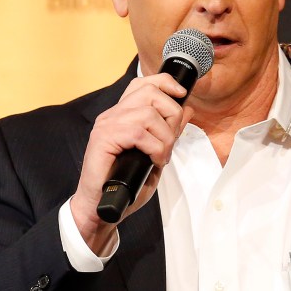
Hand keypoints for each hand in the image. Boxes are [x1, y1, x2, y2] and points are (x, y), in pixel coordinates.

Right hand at [70, 74, 193, 253]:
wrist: (103, 207)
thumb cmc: (126, 184)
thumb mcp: (155, 154)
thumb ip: (168, 132)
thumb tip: (187, 110)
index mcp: (123, 115)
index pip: (143, 83)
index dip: (165, 83)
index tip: (181, 95)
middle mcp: (112, 115)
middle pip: (150, 93)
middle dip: (171, 114)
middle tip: (170, 140)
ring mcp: (106, 126)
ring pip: (147, 114)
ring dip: (164, 137)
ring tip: (161, 156)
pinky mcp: (102, 139)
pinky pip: (138, 133)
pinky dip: (154, 147)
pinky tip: (153, 160)